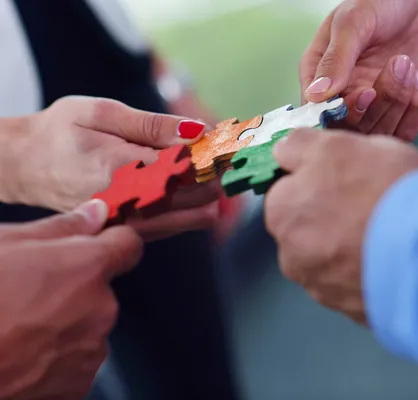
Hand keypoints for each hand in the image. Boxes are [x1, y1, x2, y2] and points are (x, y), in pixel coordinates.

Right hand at [0, 199, 142, 398]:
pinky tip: (20, 355)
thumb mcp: (4, 243)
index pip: (128, 245)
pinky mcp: (75, 388)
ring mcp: (90, 353)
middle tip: (28, 293)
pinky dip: (55, 358)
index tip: (94, 245)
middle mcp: (101, 310)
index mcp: (88, 269)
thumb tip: (97, 213)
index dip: (111, 242)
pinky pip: (74, 361)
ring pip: (87, 327)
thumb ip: (60, 228)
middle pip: (101, 290)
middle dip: (75, 288)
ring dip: (65, 325)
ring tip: (18, 329)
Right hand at [5, 96, 221, 240]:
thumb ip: (153, 125)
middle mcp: (128, 203)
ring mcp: (128, 223)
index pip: (188, 165)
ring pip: (192, 215)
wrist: (26, 166)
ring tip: (219, 170)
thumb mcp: (102, 113)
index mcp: (121, 168)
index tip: (233, 141)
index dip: (216, 153)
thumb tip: (199, 131)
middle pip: (197, 194)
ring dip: (212, 191)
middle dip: (219, 171)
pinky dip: (195, 208)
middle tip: (230, 154)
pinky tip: (202, 193)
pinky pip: (175, 225)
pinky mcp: (129, 231)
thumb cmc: (61, 131)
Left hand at [264, 129, 417, 322]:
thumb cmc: (384, 189)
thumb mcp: (338, 145)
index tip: (345, 179)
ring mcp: (322, 288)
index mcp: (281, 211)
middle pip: (308, 227)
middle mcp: (291, 255)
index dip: (319, 181)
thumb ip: (301, 146)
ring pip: (332, 259)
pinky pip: (356, 284)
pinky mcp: (351, 310)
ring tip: (385, 232)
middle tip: (369, 203)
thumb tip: (285, 151)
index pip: (288, 190)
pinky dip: (368, 271)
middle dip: (331, 216)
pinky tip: (391, 256)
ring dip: (349, 248)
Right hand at [300, 0, 417, 139]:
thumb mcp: (353, 22)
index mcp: (317, 75)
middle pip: (349, 128)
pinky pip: (401, 132)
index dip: (342, 111)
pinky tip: (417, 82)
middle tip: (393, 72)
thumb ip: (336, 58)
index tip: (365, 92)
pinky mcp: (394, 111)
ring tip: (407, 66)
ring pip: (377, 131)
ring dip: (398, 102)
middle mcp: (340, 95)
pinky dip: (414, 112)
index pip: (317, 113)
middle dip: (377, 105)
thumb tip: (317, 95)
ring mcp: (368, 106)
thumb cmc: (380, 1)